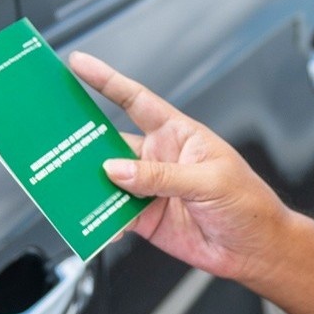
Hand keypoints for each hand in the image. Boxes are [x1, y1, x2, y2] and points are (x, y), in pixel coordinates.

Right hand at [68, 52, 290, 285]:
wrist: (257, 250)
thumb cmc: (249, 204)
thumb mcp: (209, 183)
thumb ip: (162, 177)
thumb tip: (117, 170)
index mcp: (178, 134)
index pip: (136, 100)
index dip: (106, 81)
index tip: (78, 64)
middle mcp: (159, 157)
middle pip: (112, 142)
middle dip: (84, 138)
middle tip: (57, 136)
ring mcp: (149, 189)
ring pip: (107, 180)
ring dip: (89, 183)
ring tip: (70, 185)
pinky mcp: (144, 219)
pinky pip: (112, 214)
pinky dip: (100, 219)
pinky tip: (97, 222)